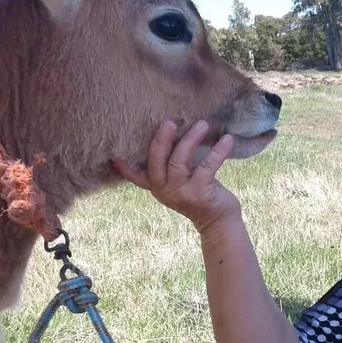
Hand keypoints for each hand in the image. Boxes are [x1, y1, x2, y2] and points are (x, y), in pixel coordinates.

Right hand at [112, 120, 241, 232]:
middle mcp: (165, 191)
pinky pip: (208, 166)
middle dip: (162, 140)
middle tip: (170, 121)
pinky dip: (218, 151)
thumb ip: (171, 165)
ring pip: (180, 161)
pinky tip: (227, 139)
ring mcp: (182, 193)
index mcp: (157, 187)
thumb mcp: (179, 181)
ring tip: (203, 124)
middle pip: (157, 161)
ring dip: (191, 139)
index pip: (137, 177)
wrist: (218, 221)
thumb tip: (171, 131)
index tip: (114, 155)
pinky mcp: (201, 193)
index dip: (125, 167)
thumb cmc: (199, 193)